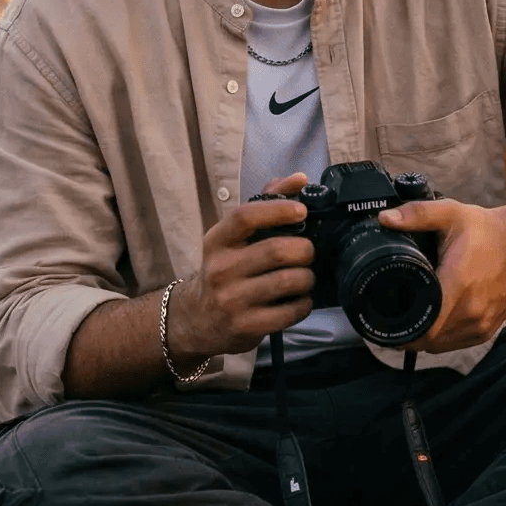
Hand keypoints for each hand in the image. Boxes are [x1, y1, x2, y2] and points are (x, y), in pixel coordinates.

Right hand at [167, 174, 313, 361]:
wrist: (197, 320)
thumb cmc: (224, 270)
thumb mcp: (233, 238)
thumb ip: (265, 204)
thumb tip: (299, 179)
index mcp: (217, 242)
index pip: (245, 216)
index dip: (278, 210)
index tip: (302, 211)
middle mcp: (221, 269)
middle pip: (276, 251)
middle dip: (304, 250)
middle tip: (308, 253)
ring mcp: (232, 300)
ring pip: (288, 281)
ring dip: (307, 278)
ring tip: (305, 277)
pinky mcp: (246, 326)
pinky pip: (289, 312)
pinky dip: (304, 304)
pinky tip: (300, 300)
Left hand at [379, 198, 505, 352]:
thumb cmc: (486, 229)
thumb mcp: (450, 213)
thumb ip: (417, 214)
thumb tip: (385, 219)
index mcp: (458, 284)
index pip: (424, 326)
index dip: (401, 329)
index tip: (385, 320)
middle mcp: (472, 309)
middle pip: (428, 339)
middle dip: (407, 332)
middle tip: (392, 317)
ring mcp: (482, 323)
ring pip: (441, 345)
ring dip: (423, 338)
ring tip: (410, 320)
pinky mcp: (489, 329)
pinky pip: (457, 343)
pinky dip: (442, 339)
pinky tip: (433, 324)